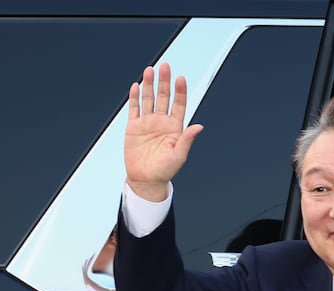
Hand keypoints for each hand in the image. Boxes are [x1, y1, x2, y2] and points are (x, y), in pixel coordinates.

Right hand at [124, 63, 202, 201]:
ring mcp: (147, 123)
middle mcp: (162, 122)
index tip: (180, 79)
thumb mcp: (179, 156)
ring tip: (149, 70)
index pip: (179, 104)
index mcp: (175, 127)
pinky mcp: (133, 127)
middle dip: (164, 82)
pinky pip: (134, 109)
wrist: (146, 180)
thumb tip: (199, 126)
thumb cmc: (165, 170)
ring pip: (149, 99)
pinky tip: (136, 86)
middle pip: (163, 97)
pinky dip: (135, 97)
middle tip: (165, 66)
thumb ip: (187, 139)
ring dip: (149, 85)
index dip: (180, 92)